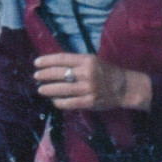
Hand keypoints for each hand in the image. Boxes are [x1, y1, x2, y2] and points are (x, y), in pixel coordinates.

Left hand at [34, 53, 151, 111]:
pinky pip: (69, 102)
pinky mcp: (90, 102)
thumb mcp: (93, 61)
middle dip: (45, 75)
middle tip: (36, 76)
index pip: (62, 59)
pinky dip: (59, 102)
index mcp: (88, 60)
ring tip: (41, 89)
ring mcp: (88, 88)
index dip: (47, 61)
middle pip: (60, 73)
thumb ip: (76, 62)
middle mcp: (87, 73)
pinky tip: (54, 100)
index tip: (37, 63)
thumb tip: (54, 65)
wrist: (124, 87)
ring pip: (62, 89)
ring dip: (49, 89)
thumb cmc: (107, 72)